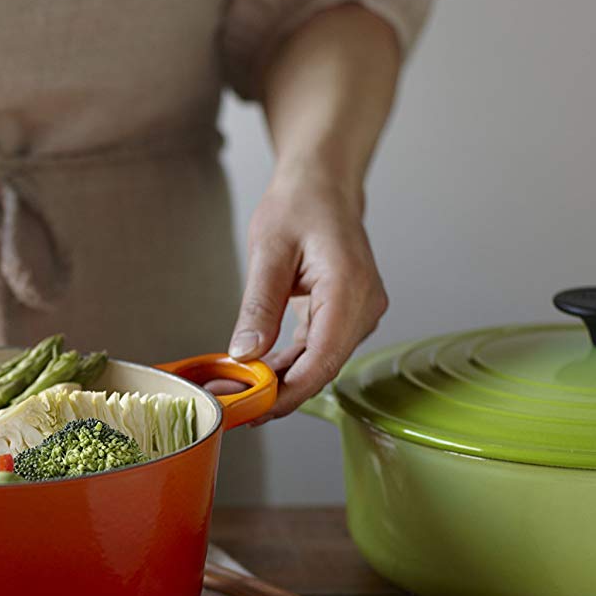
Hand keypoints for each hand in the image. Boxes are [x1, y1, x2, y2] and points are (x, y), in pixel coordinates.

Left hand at [227, 170, 387, 419]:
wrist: (322, 186)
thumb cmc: (299, 206)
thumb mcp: (268, 252)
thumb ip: (259, 306)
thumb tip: (246, 354)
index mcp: (349, 288)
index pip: (323, 358)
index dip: (289, 392)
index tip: (254, 410)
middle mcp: (363, 306)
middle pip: (323, 367)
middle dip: (279, 393)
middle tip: (232, 405)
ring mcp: (359, 313)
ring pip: (320, 363)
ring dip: (281, 382)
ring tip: (236, 392)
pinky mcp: (346, 316)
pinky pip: (319, 350)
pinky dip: (289, 365)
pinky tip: (258, 376)